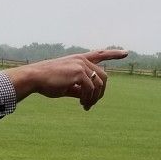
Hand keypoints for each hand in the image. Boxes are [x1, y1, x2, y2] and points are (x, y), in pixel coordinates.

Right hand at [5, 49, 127, 109]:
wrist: (34, 78)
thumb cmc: (46, 82)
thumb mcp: (65, 85)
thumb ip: (78, 88)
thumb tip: (88, 97)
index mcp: (78, 60)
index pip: (99, 54)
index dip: (113, 54)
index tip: (126, 53)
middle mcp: (82, 60)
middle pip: (103, 76)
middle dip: (100, 92)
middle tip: (91, 104)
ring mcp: (81, 65)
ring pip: (98, 84)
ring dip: (94, 98)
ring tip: (86, 106)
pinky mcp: (79, 73)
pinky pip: (90, 89)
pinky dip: (88, 98)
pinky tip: (83, 104)